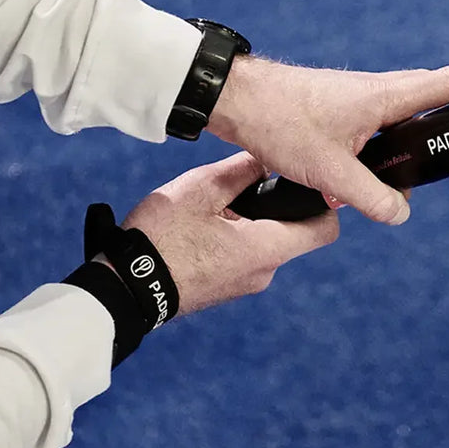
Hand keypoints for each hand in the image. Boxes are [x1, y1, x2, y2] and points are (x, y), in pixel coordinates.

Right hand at [119, 151, 338, 315]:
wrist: (123, 290)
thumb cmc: (159, 239)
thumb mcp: (200, 189)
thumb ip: (242, 170)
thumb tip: (269, 157)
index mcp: (266, 249)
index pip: (325, 229)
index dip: (323, 203)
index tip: (304, 183)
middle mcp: (264, 273)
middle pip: (296, 234)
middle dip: (279, 208)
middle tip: (248, 186)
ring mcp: (245, 285)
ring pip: (268, 244)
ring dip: (253, 223)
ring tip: (218, 206)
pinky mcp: (226, 288)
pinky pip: (246, 257)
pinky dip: (237, 238)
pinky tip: (207, 225)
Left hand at [206, 58, 448, 225]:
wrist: (237, 100)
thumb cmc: (281, 121)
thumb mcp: (329, 169)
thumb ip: (370, 195)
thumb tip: (400, 213)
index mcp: (386, 96)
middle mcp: (379, 91)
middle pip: (435, 97)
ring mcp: (361, 100)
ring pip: (402, 121)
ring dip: (409, 147)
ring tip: (400, 178)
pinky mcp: (343, 111)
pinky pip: (377, 131)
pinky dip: (379, 154)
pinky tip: (357, 183)